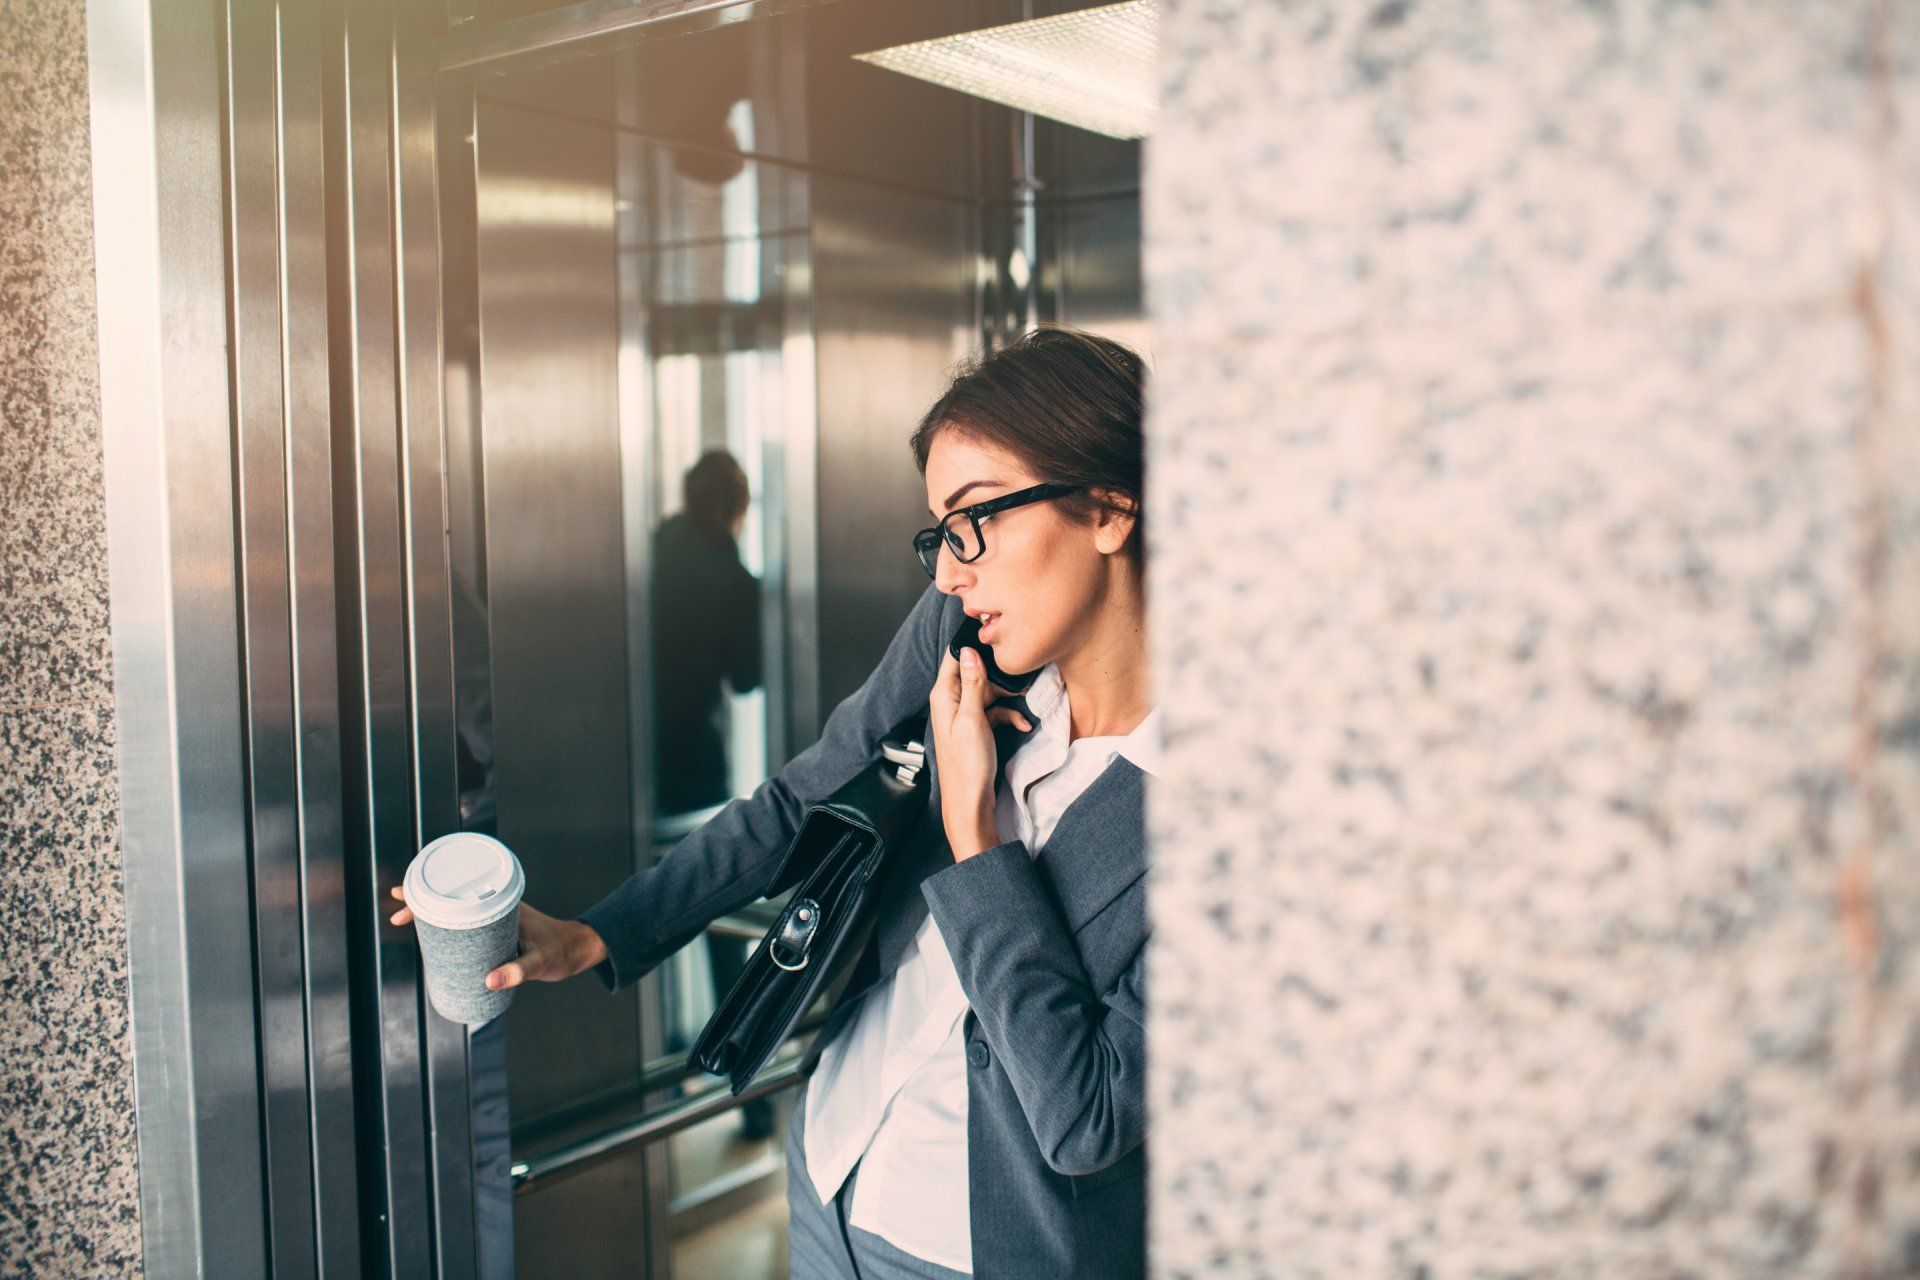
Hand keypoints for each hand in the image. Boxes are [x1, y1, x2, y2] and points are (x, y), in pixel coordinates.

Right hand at [388, 887, 607, 989]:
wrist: (580, 949)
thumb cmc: (562, 951)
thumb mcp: (540, 963)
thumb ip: (518, 971)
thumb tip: (489, 981)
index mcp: (502, 904)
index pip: (459, 893)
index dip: (430, 896)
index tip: (406, 900)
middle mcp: (496, 906)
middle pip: (452, 899)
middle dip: (423, 902)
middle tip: (396, 912)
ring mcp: (495, 918)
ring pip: (457, 910)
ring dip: (433, 914)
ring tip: (406, 921)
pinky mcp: (497, 930)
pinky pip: (466, 924)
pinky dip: (447, 926)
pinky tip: (434, 938)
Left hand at [928, 646, 1031, 859]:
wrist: (970, 801)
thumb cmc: (967, 764)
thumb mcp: (972, 719)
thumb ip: (972, 684)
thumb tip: (968, 651)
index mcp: (944, 696)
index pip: (954, 658)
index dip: (973, 646)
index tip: (994, 640)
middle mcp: (951, 702)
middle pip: (976, 674)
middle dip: (999, 677)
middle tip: (1020, 680)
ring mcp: (964, 716)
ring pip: (988, 693)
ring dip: (1008, 698)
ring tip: (1025, 703)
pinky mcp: (976, 728)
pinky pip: (994, 712)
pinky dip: (1009, 716)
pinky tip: (1023, 724)